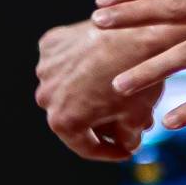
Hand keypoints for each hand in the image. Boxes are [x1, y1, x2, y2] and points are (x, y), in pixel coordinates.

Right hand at [36, 19, 170, 160]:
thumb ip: (128, 138)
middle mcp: (46, 96)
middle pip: (74, 117)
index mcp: (63, 120)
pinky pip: (63, 61)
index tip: (126, 152)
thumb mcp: (139, 116)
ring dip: (87, 93)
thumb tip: (127, 144)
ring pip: (67, 87)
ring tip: (118, 94)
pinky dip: (78, 66)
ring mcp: (45, 68)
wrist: (139, 31)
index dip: (110, 153)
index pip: (85, 147)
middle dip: (101, 123)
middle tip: (126, 123)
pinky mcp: (50, 43)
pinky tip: (102, 67)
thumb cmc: (140, 76)